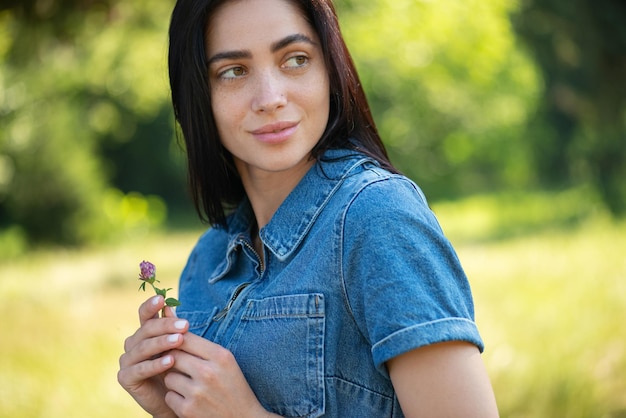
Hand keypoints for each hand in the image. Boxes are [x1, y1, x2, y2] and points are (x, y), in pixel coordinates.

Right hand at [118, 295, 188, 417]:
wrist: (174, 398)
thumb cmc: (178, 369)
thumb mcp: (178, 347)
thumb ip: (173, 329)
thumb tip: (169, 306)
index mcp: (144, 333)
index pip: (145, 315)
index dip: (151, 306)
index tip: (162, 298)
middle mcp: (133, 344)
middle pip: (146, 330)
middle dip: (166, 326)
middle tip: (185, 325)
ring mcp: (127, 361)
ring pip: (143, 347)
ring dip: (162, 343)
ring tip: (180, 340)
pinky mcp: (125, 378)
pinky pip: (140, 369)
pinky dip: (155, 364)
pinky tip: (170, 361)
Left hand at [162, 332, 273, 417]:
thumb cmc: (233, 386)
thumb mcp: (226, 362)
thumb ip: (202, 346)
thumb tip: (172, 321)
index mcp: (221, 356)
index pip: (186, 338)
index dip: (176, 340)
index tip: (176, 345)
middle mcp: (208, 373)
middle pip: (173, 356)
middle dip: (173, 360)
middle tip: (181, 366)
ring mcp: (197, 393)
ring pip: (169, 377)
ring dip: (174, 380)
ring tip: (190, 385)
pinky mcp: (188, 410)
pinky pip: (169, 396)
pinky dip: (176, 398)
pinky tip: (190, 400)